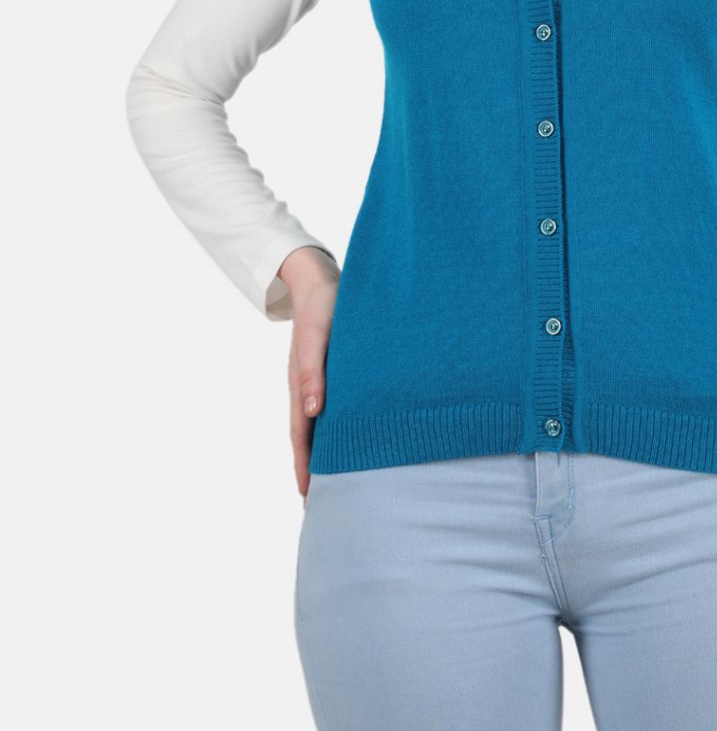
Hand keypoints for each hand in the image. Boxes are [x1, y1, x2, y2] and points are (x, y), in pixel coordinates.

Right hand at [279, 247, 338, 503]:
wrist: (320, 278)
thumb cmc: (324, 306)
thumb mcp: (317, 338)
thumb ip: (312, 372)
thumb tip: (312, 412)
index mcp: (302, 385)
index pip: (301, 437)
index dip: (305, 467)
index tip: (310, 498)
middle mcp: (307, 388)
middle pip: (307, 438)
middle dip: (313, 470)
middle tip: (324, 504)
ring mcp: (317, 380)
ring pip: (318, 425)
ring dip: (324, 452)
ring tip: (337, 480)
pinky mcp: (330, 370)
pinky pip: (329, 407)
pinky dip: (334, 429)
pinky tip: (347, 436)